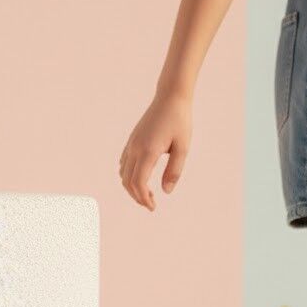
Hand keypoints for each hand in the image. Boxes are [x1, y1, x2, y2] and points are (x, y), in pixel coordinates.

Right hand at [119, 90, 191, 210]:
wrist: (170, 98)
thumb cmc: (179, 122)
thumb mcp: (183, 148)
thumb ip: (174, 171)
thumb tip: (166, 192)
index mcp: (148, 151)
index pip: (138, 182)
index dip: (143, 198)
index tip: (153, 207)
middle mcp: (135, 148)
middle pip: (127, 181)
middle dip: (137, 196)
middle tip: (152, 205)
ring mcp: (131, 144)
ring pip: (123, 173)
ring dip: (132, 187)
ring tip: (148, 194)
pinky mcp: (132, 140)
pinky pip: (124, 163)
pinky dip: (129, 175)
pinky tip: (142, 178)